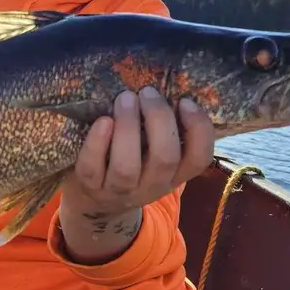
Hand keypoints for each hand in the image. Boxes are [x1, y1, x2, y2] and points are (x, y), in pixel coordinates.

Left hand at [58, 86, 214, 263]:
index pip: (199, 159)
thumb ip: (164, 131)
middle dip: (158, 119)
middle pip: (164, 158)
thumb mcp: (154, 153)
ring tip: (125, 98)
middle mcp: (151, 186)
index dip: (198, 129)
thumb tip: (168, 88)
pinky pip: (92, 167)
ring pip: (127, 166)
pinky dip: (97, 142)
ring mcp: (119, 190)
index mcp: (174, 174)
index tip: (185, 101)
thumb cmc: (132, 162)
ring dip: (128, 128)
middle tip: (147, 92)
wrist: (95, 200)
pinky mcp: (90, 187)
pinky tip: (103, 120)